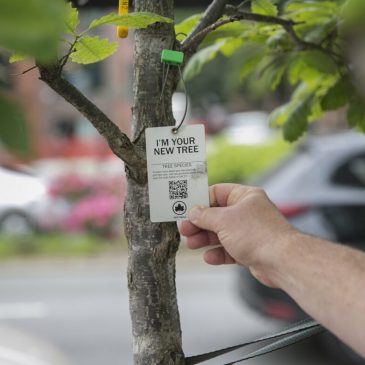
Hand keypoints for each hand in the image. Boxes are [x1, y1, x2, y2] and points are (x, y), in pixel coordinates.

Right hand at [179, 184, 295, 286]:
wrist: (282, 261)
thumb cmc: (257, 234)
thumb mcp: (224, 220)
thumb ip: (205, 216)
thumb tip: (193, 212)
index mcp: (245, 196)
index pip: (217, 193)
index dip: (200, 200)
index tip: (185, 208)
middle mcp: (247, 212)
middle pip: (217, 215)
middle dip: (199, 223)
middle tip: (184, 229)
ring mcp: (249, 231)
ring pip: (221, 233)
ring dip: (205, 239)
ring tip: (191, 244)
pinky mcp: (250, 250)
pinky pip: (230, 249)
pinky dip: (218, 253)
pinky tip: (208, 257)